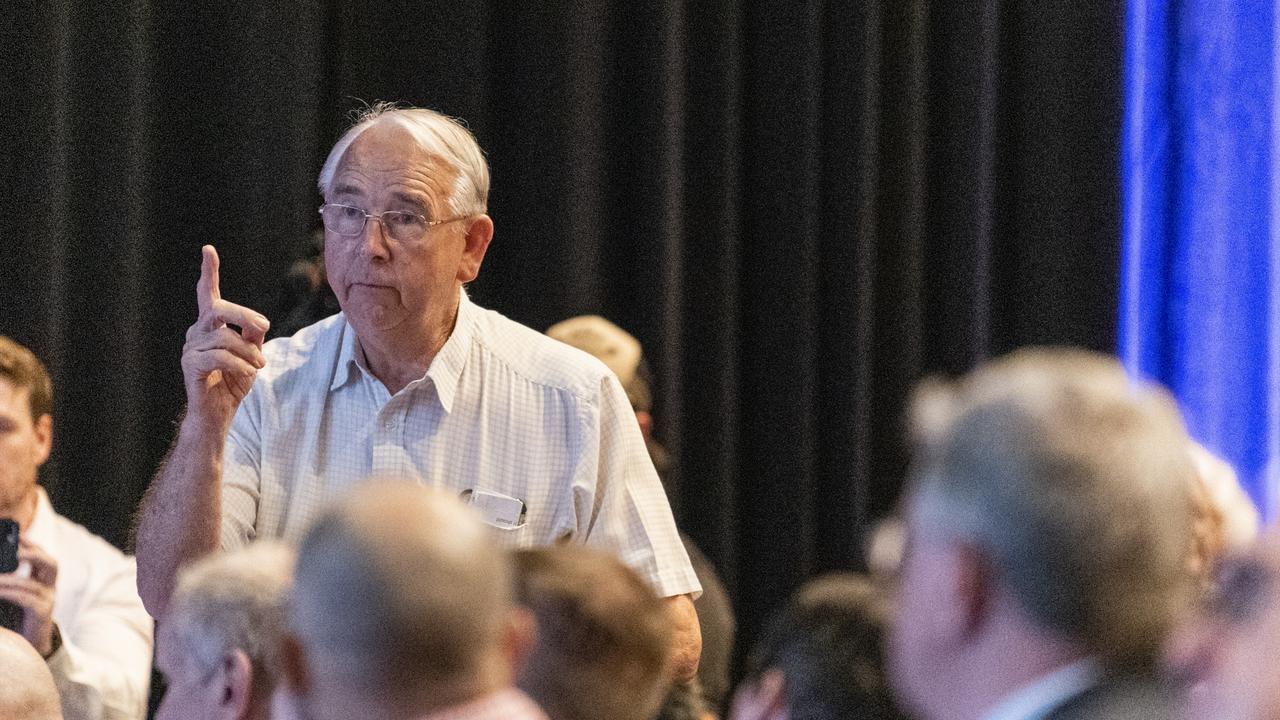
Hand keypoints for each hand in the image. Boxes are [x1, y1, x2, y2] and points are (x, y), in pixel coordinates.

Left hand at [0, 538, 58, 655]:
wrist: (29, 646)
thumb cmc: (17, 618)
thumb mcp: (13, 596)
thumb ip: (7, 583)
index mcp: (44, 580)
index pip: (42, 557)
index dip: (32, 545)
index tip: (17, 535)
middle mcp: (50, 588)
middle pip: (51, 564)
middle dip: (34, 553)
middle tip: (15, 550)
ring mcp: (49, 600)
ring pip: (33, 583)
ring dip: (10, 578)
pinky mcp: (42, 613)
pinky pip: (27, 599)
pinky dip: (10, 593)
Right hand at [181, 245, 269, 433]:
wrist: (218, 415)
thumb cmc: (234, 382)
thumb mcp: (251, 354)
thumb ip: (253, 335)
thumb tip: (258, 324)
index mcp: (210, 326)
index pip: (208, 294)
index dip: (209, 271)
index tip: (208, 249)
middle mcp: (197, 332)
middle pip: (219, 309)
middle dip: (245, 316)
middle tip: (265, 329)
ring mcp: (190, 348)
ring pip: (226, 338)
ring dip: (250, 352)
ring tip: (259, 365)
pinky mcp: (191, 365)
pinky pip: (220, 357)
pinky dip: (241, 365)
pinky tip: (249, 374)